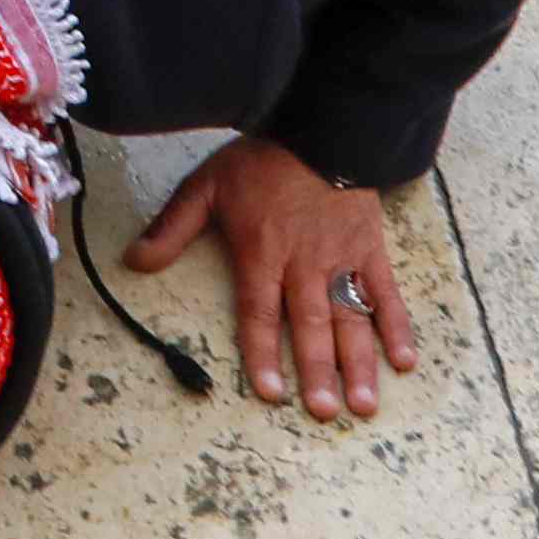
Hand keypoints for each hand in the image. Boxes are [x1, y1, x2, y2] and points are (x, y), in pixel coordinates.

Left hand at [123, 134, 424, 424]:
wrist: (318, 126)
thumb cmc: (259, 161)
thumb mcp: (205, 186)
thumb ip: (172, 228)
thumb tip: (134, 261)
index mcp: (262, 252)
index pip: (260, 312)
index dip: (263, 353)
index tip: (270, 392)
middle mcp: (303, 263)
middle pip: (310, 325)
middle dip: (318, 371)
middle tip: (326, 412)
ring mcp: (342, 259)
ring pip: (351, 318)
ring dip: (359, 363)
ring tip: (364, 404)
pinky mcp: (371, 250)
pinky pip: (385, 292)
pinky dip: (397, 326)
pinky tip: (404, 360)